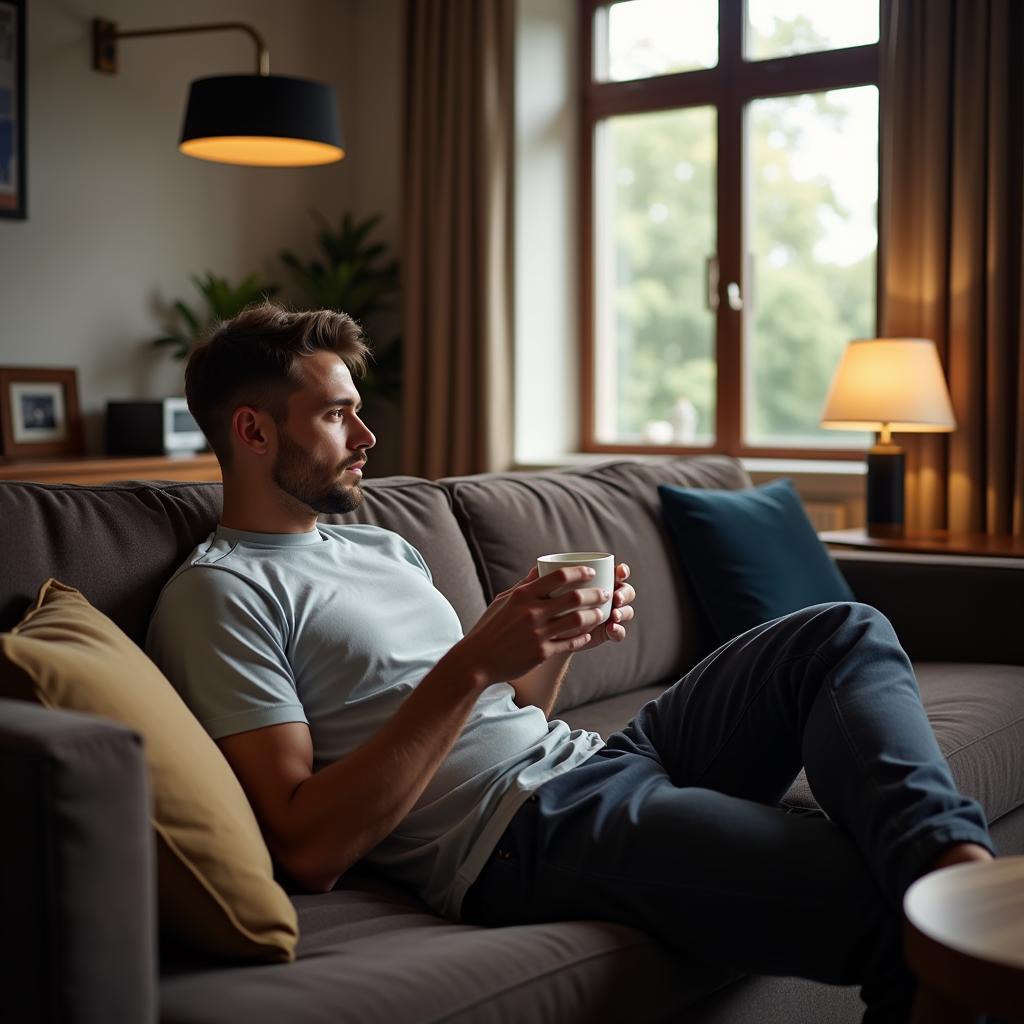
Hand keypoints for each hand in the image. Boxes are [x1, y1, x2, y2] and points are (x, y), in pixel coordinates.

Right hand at [453, 565, 611, 685]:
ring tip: (602, 613)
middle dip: (596, 594)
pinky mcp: (542, 652)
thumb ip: (524, 584)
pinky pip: (570, 642)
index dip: (580, 573)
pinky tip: (587, 634)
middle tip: (605, 593)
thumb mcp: (503, 601)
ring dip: (594, 616)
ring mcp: (538, 633)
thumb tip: (540, 567)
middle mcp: (532, 612)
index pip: (558, 576)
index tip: (592, 573)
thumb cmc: (490, 627)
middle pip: (574, 597)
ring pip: (577, 620)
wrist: (478, 660)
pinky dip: (582, 637)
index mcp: (523, 595)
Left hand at [551, 563, 634, 652]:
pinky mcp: (608, 632)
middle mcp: (608, 596)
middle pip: (626, 591)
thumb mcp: (549, 593)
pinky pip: (619, 632)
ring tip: (614, 615)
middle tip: (616, 598)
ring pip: (627, 611)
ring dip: (624, 612)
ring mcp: (610, 615)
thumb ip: (546, 581)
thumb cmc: (550, 607)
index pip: (616, 573)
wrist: (551, 635)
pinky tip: (611, 629)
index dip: (622, 571)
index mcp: (599, 582)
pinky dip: (618, 630)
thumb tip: (537, 569)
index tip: (619, 572)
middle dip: (625, 593)